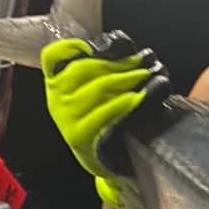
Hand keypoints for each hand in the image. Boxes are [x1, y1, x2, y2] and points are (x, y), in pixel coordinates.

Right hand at [41, 31, 169, 208]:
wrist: (113, 163)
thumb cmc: (112, 118)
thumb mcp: (104, 88)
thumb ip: (108, 63)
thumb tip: (124, 46)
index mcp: (57, 82)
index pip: (55, 55)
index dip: (80, 45)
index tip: (109, 46)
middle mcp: (56, 98)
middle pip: (87, 67)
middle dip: (122, 61)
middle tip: (147, 59)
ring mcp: (66, 118)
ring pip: (100, 86)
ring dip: (132, 77)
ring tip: (153, 73)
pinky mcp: (81, 136)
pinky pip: (107, 112)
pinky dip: (130, 102)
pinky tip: (147, 94)